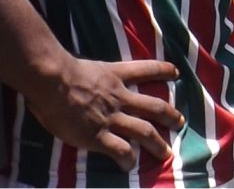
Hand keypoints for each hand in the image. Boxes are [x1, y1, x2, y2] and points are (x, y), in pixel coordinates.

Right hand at [24, 56, 182, 172]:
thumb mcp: (86, 67)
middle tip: (180, 122)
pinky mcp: (98, 136)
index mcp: (115, 76)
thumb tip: (87, 81)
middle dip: (169, 115)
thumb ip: (95, 76)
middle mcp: (119, 97)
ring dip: (157, 143)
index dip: (162, 71)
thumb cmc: (60, 71)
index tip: (175, 73)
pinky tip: (129, 166)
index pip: (145, 69)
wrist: (53, 82)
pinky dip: (128, 159)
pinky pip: (120, 150)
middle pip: (153, 106)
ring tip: (165, 153)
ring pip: (144, 131)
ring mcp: (111, 118)